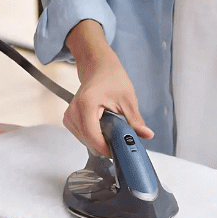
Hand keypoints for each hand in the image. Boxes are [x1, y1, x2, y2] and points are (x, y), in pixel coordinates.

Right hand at [63, 20, 152, 155]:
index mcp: (87, 105)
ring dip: (98, 142)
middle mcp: (74, 111)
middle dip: (104, 145)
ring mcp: (69, 115)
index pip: (92, 136)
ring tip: (112, 133)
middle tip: (120, 142)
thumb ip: (135, 120)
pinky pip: (80, 135)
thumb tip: (147, 135)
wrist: (97, 66)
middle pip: (87, 140)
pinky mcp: (69, 118)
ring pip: (83, 140)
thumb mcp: (128, 99)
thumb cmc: (111, 77)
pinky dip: (92, 137)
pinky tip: (103, 130)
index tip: (118, 151)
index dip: (105, 147)